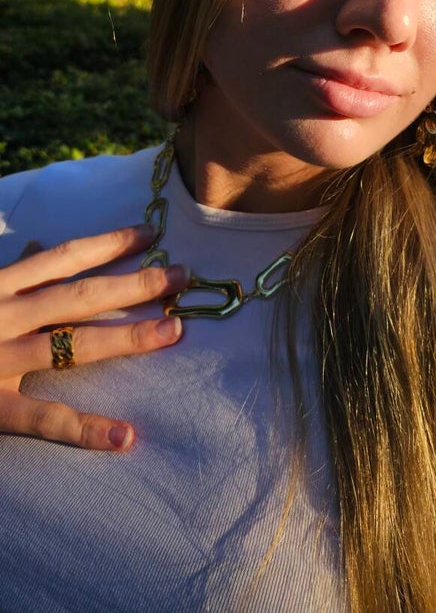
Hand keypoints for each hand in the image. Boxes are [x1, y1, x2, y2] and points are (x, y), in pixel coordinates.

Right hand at [0, 224, 187, 451]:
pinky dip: (85, 429)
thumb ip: (7, 270)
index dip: (109, 243)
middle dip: (134, 284)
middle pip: (80, 295)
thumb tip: (38, 245)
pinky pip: (42, 418)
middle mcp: (1, 314)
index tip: (153, 234)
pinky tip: (125, 435)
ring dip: (127, 336)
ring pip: (72, 344)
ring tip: (174, 330)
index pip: (62, 257)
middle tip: (183, 276)